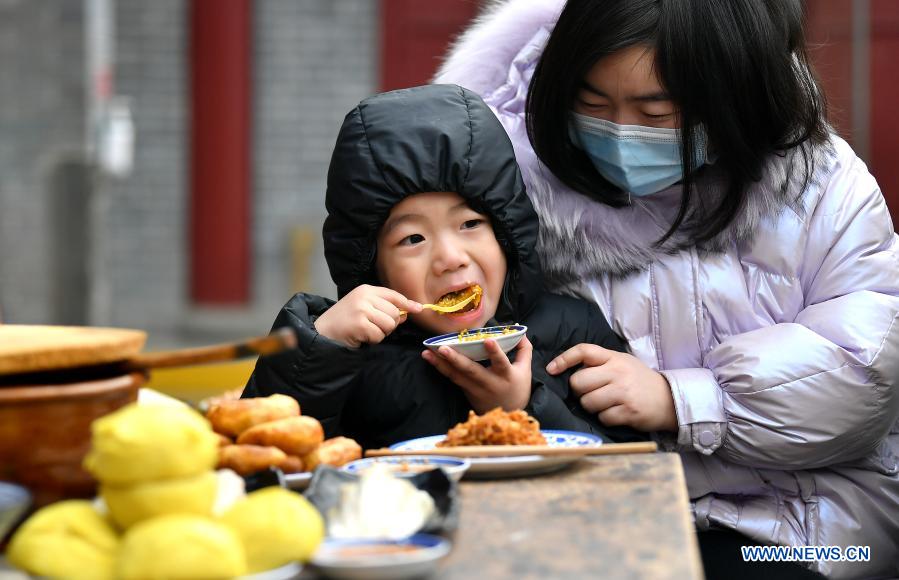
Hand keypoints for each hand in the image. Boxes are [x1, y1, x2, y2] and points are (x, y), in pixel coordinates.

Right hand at [314, 285, 421, 347]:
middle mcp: (364, 296)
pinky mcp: (359, 323)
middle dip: (389, 324)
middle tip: (374, 327)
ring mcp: (361, 309)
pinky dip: (373, 340)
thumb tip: (407, 313)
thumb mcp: (364, 308)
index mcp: (366, 289)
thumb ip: (384, 309)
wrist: (322, 332)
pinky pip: (379, 335)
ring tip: (366, 331)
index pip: (393, 295)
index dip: (407, 303)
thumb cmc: (344, 322)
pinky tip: (361, 336)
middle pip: (394, 312)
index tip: (418, 309)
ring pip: (389, 324)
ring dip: (381, 333)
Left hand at [422, 336, 532, 413]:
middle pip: (471, 371)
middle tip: (443, 348)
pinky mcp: (465, 392)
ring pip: (456, 376)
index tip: (488, 340)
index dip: (495, 352)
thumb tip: (519, 330)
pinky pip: (452, 379)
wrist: (509, 415)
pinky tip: (430, 358)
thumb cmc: (517, 387)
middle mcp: (488, 383)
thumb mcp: (525, 369)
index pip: (501, 363)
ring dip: (440, 364)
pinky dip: (440, 368)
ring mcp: (474, 389)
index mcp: (505, 375)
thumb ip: (523, 349)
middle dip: (456, 359)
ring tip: (426, 352)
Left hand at [546, 344, 676, 431]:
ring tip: (605, 404)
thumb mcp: (622, 363)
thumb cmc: (639, 380)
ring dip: (591, 407)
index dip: (563, 359)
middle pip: (578, 382)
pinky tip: (616, 413)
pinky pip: (602, 417)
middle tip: (591, 392)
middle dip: (579, 391)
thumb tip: (568, 369)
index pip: (583, 350)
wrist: (670, 399)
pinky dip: (605, 418)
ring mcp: (623, 392)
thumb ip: (599, 363)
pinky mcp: (628, 412)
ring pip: (587, 402)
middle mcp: (618, 372)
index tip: (552, 369)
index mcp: (614, 357)